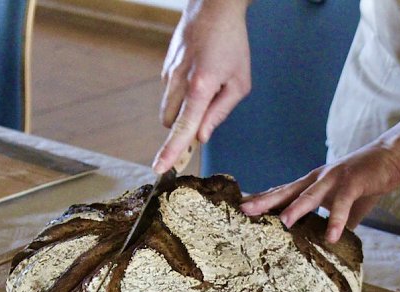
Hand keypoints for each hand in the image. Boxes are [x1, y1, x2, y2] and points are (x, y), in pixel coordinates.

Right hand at [153, 0, 250, 173]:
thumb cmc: (233, 44)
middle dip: (183, 127)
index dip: (172, 151)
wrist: (214, 7)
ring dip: (182, 111)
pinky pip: (170, 92)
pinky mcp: (165, 66)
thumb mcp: (240, 83)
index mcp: (200, 87)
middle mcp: (178, 81)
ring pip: (167, 109)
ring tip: (205, 89)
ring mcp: (168, 73)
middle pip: (170, 123)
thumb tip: (202, 136)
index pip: (183, 128)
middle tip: (205, 115)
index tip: (160, 168)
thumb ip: (220, 112)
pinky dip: (182, 94)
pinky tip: (198, 75)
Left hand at [240, 141, 399, 242]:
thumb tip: (332, 244)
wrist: (392, 156)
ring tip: (283, 222)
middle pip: (287, 191)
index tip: (242, 210)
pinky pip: (344, 203)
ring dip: (297, 208)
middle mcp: (318, 178)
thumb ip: (337, 221)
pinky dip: (337, 220)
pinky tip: (332, 237)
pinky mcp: (354, 182)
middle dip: (266, 201)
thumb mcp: (347, 204)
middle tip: (245, 210)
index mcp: (312, 183)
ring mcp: (335, 178)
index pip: (282, 192)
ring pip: (311, 195)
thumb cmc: (366, 180)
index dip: (263, 200)